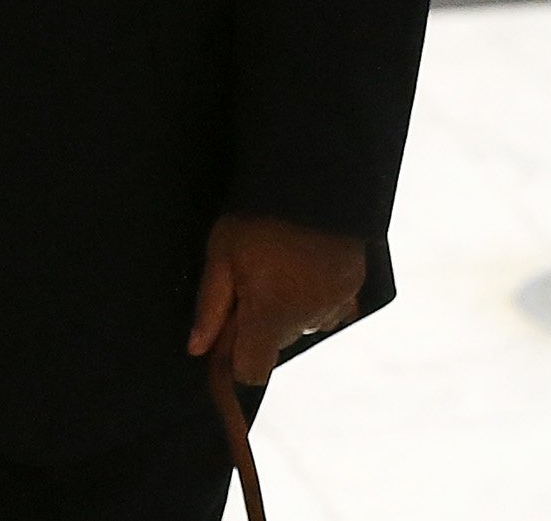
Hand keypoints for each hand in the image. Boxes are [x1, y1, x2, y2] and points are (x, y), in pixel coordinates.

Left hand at [187, 214, 367, 385]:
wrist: (314, 178)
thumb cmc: (260, 214)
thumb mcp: (221, 254)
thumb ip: (210, 308)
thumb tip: (197, 348)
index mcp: (270, 315)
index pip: (251, 372)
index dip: (234, 363)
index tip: (226, 342)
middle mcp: (306, 319)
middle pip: (274, 343)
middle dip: (257, 322)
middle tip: (247, 280)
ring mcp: (334, 305)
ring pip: (301, 325)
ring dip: (287, 308)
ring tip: (279, 265)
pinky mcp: (353, 289)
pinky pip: (329, 308)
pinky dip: (315, 296)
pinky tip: (304, 266)